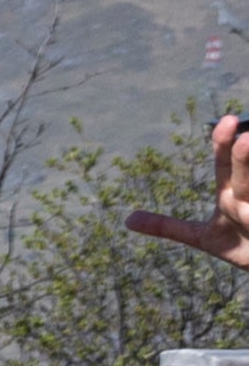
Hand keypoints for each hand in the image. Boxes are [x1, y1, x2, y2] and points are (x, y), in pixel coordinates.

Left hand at [122, 113, 248, 268]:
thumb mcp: (207, 238)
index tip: (227, 120)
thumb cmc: (243, 245)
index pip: (226, 162)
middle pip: (246, 176)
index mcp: (232, 192)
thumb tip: (128, 220)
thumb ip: (169, 227)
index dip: (224, 142)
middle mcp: (248, 196)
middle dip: (247, 159)